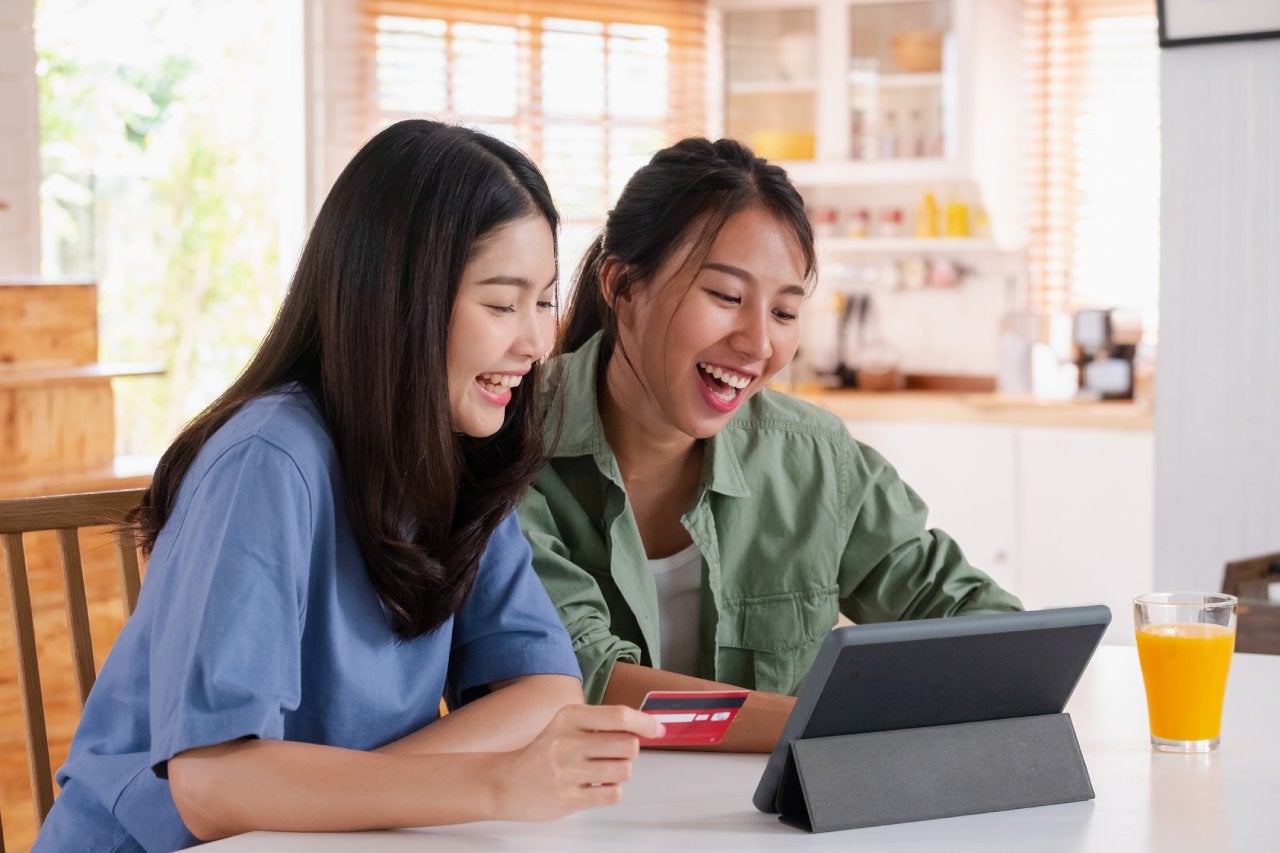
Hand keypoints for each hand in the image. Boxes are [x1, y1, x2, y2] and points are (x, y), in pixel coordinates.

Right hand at [492, 704, 662, 820]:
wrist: (506, 782)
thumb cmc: (544, 752)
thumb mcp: (567, 725)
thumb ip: (601, 724)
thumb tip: (644, 727)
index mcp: (570, 717)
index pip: (619, 716)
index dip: (645, 722)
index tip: (658, 729)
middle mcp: (567, 742)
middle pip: (628, 745)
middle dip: (630, 751)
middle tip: (617, 754)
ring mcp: (567, 772)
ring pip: (624, 770)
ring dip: (621, 772)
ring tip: (603, 771)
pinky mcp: (568, 798)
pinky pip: (612, 793)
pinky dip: (611, 790)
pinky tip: (596, 786)